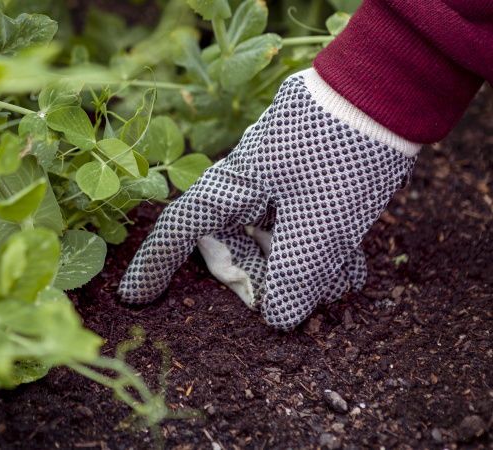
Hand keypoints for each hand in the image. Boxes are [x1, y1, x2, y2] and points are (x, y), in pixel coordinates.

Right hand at [118, 69, 418, 330]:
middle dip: (264, 277)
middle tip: (295, 304)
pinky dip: (320, 244)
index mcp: (233, 185)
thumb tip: (280, 318)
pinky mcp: (310, 168)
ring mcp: (280, 172)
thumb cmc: (345, 149)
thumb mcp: (323, 221)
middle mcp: (248, 179)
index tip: (136, 297)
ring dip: (300, 264)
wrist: (390, 82)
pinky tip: (349, 267)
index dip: (156, 264)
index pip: (181, 229)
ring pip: (274, 233)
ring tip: (339, 285)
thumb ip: (297, 274)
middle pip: (236, 240)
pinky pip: (302, 218)